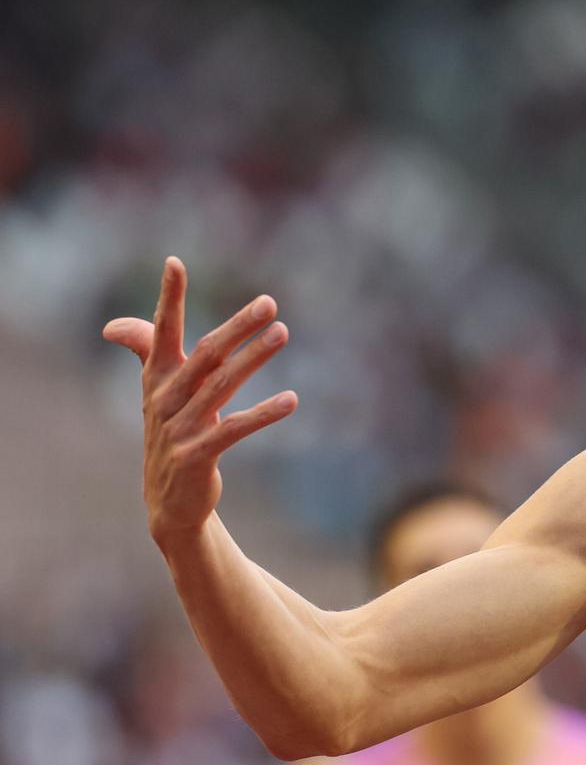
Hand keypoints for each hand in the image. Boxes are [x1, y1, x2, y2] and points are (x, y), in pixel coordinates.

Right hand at [102, 258, 297, 545]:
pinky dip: (263, 414)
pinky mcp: (196, 456)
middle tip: (268, 303)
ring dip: (254, 359)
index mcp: (157, 379)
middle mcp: (165, 399)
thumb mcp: (159, 395)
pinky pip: (233, 430)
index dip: (168, 298)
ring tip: (282, 333)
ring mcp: (179, 429)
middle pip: (205, 355)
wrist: (168, 502)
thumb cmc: (172, 435)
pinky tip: (292, 400)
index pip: (161, 331)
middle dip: (236, 326)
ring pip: (221, 387)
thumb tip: (113, 326)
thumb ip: (146, 354)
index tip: (174, 262)